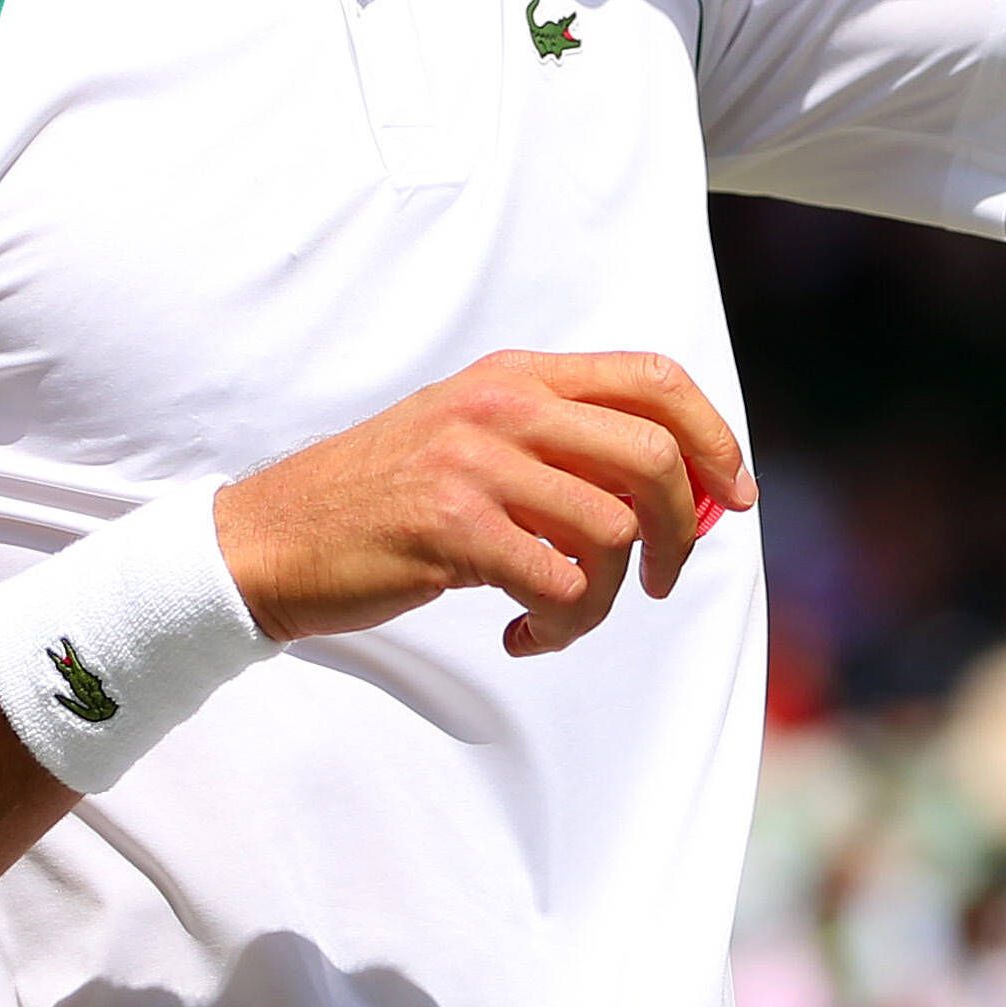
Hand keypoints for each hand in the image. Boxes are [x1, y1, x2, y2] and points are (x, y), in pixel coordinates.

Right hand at [212, 349, 756, 657]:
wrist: (273, 537)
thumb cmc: (384, 499)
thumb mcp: (474, 437)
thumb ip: (563, 447)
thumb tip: (682, 494)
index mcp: (516, 374)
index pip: (655, 378)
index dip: (715, 439)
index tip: (732, 500)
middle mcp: (501, 403)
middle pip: (654, 455)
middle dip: (680, 532)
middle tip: (657, 580)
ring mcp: (475, 459)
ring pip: (612, 530)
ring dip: (605, 597)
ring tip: (561, 614)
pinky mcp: (453, 524)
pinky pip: (561, 581)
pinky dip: (561, 623)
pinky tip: (523, 632)